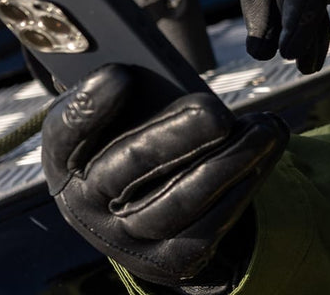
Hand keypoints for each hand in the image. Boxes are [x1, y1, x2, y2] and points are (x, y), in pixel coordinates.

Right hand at [40, 64, 287, 289]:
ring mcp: (124, 240)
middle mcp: (86, 206)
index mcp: (67, 159)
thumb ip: (133, 85)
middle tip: (217, 111)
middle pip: (126, 169)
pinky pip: (206, 229)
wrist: (158, 199)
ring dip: (227, 163)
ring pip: (175, 204)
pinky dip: (241, 190)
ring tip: (266, 128)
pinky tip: (265, 155)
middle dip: (176, 135)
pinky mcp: (166, 261)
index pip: (64, 133)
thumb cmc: (143, 132)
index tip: (121, 74)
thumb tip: (140, 68)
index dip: (88, 107)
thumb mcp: (130, 107)